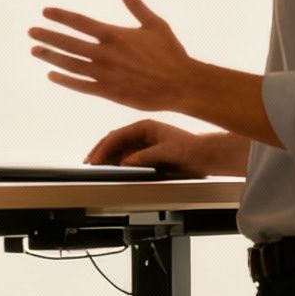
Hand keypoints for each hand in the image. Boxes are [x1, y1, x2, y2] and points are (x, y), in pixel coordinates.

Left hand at [29, 0, 194, 110]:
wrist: (181, 84)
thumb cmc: (170, 53)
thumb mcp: (154, 24)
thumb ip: (135, 4)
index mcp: (114, 34)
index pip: (80, 22)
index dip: (61, 17)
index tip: (45, 12)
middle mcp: (105, 54)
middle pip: (68, 43)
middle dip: (48, 36)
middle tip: (31, 32)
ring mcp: (105, 74)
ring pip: (70, 64)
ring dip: (50, 57)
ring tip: (34, 51)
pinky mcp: (109, 93)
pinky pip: (81, 86)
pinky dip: (65, 80)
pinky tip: (52, 75)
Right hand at [85, 120, 232, 176]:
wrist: (206, 156)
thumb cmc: (191, 149)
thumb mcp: (166, 152)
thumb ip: (145, 156)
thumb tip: (125, 162)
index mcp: (145, 127)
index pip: (117, 135)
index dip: (103, 148)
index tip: (95, 159)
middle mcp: (141, 133)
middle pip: (114, 141)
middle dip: (99, 151)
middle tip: (88, 163)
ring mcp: (142, 143)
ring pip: (117, 149)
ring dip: (106, 157)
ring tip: (94, 167)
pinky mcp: (145, 154)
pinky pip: (125, 157)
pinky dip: (115, 163)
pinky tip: (110, 169)